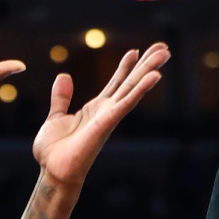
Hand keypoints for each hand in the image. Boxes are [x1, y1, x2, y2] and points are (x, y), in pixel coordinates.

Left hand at [31, 44, 168, 189]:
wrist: (53, 172)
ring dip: (150, 71)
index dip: (126, 66)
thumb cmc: (53, 152)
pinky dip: (141, 89)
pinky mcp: (108, 123)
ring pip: (133, 88)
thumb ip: (61, 98)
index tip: (136, 50)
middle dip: (147, 64)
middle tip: (164, 47)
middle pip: (130, 82)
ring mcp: (109, 117)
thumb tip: (64, 76)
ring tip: (165, 53)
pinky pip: (127, 103)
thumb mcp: (55, 118)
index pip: (115, 83)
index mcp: (95, 109)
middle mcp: (106, 111)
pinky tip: (155, 76)